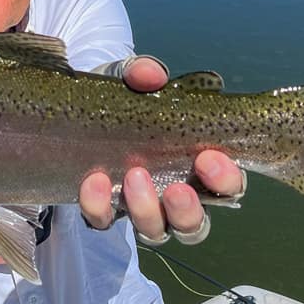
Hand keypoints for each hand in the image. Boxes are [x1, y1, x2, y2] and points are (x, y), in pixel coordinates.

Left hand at [78, 56, 245, 244]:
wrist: (75, 110)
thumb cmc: (123, 98)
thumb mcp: (132, 80)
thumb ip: (143, 73)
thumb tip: (151, 75)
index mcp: (198, 168)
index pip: (228, 187)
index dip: (226, 179)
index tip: (210, 157)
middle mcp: (174, 198)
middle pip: (195, 225)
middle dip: (188, 209)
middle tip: (176, 187)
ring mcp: (140, 209)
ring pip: (155, 231)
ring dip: (147, 210)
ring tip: (134, 176)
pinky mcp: (103, 212)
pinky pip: (103, 221)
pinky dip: (99, 205)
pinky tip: (94, 180)